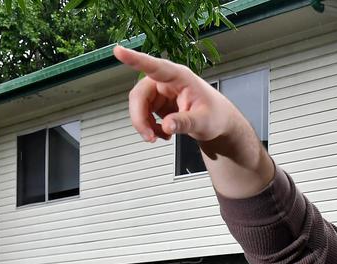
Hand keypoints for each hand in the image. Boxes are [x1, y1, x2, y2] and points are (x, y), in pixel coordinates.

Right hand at [114, 46, 239, 145]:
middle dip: (140, 118)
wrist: (218, 122)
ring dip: (144, 125)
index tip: (118, 51)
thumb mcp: (203, 122)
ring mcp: (160, 91)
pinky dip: (149, 127)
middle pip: (140, 95)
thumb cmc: (215, 115)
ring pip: (139, 106)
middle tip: (149, 138)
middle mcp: (167, 81)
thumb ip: (185, 123)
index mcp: (180, 77)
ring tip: (160, 138)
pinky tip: (162, 134)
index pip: (155, 66)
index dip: (135, 59)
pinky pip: (144, 114)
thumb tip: (167, 126)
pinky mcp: (157, 102)